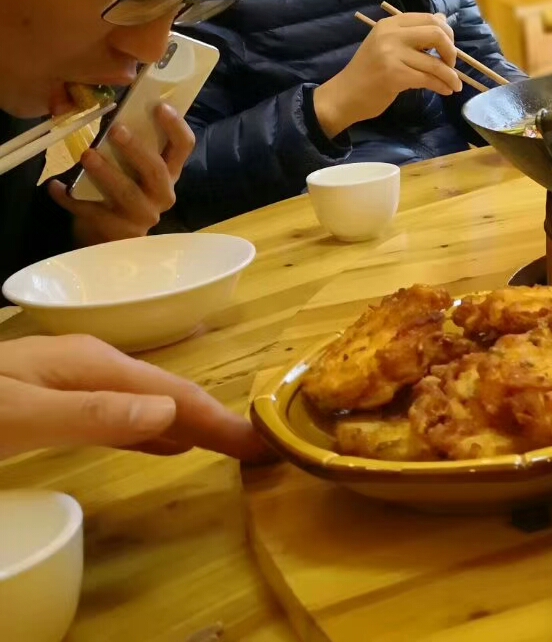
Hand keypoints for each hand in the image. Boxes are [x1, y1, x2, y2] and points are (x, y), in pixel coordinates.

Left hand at [0, 335, 271, 460]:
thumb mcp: (16, 415)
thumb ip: (91, 413)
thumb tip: (167, 416)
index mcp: (90, 364)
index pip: (171, 394)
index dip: (219, 417)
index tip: (263, 443)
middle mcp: (88, 367)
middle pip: (166, 395)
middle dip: (214, 418)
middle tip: (261, 450)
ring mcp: (70, 383)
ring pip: (146, 406)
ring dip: (189, 425)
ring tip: (227, 446)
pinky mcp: (52, 404)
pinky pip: (122, 417)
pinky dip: (154, 432)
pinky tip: (165, 444)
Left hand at [48, 103, 193, 245]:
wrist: (110, 237)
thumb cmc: (124, 193)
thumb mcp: (136, 171)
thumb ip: (134, 148)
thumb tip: (117, 113)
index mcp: (170, 173)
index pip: (183, 147)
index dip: (176, 126)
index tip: (159, 106)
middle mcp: (162, 194)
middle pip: (156, 170)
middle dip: (136, 149)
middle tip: (116, 129)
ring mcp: (141, 215)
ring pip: (126, 192)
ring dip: (106, 172)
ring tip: (86, 155)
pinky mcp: (116, 230)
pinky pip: (91, 211)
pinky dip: (70, 198)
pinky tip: (56, 186)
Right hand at [313, 12, 462, 138]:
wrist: (345, 94)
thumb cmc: (369, 71)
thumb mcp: (388, 44)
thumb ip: (414, 32)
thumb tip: (443, 18)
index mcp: (391, 23)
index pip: (429, 18)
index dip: (447, 33)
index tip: (448, 49)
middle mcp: (391, 34)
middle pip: (436, 34)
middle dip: (451, 50)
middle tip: (451, 64)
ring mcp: (391, 54)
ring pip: (435, 62)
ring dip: (450, 75)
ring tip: (454, 84)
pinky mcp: (394, 75)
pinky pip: (428, 79)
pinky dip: (442, 85)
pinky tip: (445, 90)